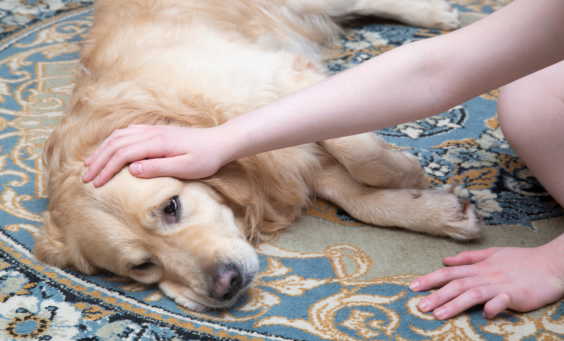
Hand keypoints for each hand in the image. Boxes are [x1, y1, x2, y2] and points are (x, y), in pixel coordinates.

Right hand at [82, 124, 228, 186]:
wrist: (220, 142)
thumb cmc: (206, 159)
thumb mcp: (185, 168)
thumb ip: (158, 168)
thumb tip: (132, 170)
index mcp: (157, 143)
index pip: (123, 154)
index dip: (106, 169)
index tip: (95, 184)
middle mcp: (151, 133)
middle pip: (115, 144)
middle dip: (98, 161)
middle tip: (85, 178)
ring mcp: (153, 130)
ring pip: (119, 136)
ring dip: (102, 150)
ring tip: (90, 165)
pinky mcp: (156, 131)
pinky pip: (128, 132)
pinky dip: (113, 141)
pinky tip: (109, 149)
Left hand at [409, 236, 563, 319]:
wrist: (550, 264)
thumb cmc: (521, 260)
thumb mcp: (493, 253)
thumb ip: (468, 258)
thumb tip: (445, 260)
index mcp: (479, 266)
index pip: (449, 272)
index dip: (430, 279)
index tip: (412, 287)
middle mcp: (485, 275)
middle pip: (456, 285)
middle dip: (436, 295)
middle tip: (419, 306)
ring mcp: (500, 285)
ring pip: (472, 294)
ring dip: (454, 304)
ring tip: (438, 315)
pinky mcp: (516, 295)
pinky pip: (502, 302)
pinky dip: (493, 307)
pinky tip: (484, 315)